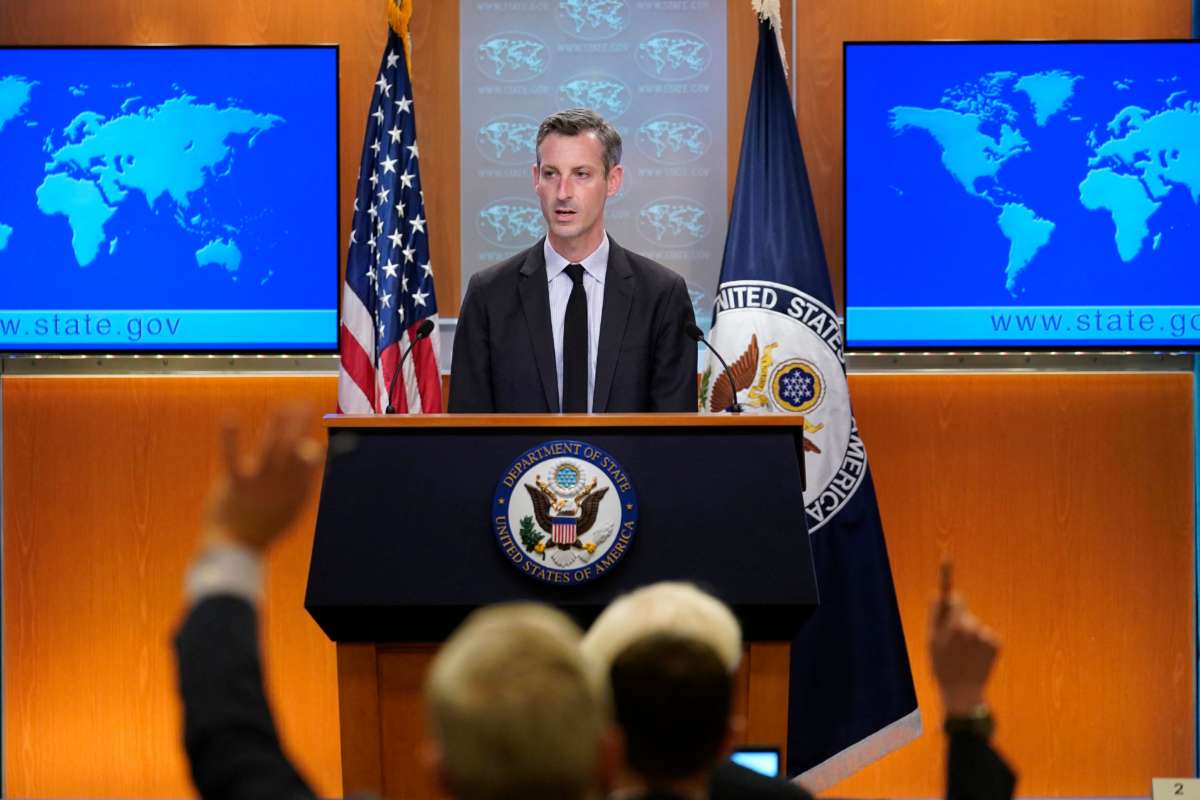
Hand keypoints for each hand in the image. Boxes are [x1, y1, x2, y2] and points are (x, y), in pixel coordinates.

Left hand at [204, 407, 323, 551]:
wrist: (236, 549)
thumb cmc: (263, 528)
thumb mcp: (290, 508)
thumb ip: (301, 481)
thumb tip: (311, 453)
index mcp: (296, 491)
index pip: (310, 462)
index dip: (312, 445)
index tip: (310, 430)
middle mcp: (281, 484)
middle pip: (294, 447)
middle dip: (300, 423)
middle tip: (305, 403)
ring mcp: (259, 483)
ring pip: (271, 448)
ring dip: (279, 424)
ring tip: (284, 406)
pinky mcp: (235, 483)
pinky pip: (232, 456)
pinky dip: (231, 437)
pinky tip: (230, 417)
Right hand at [928, 562, 999, 715]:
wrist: (963, 693)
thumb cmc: (942, 667)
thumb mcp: (930, 641)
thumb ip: (934, 614)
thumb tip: (937, 593)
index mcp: (954, 624)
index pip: (955, 598)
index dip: (948, 582)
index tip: (946, 557)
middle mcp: (972, 626)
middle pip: (964, 612)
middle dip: (958, 621)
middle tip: (951, 644)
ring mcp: (986, 635)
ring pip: (975, 625)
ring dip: (970, 635)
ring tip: (964, 655)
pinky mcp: (996, 643)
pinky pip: (986, 635)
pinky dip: (982, 643)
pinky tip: (976, 658)